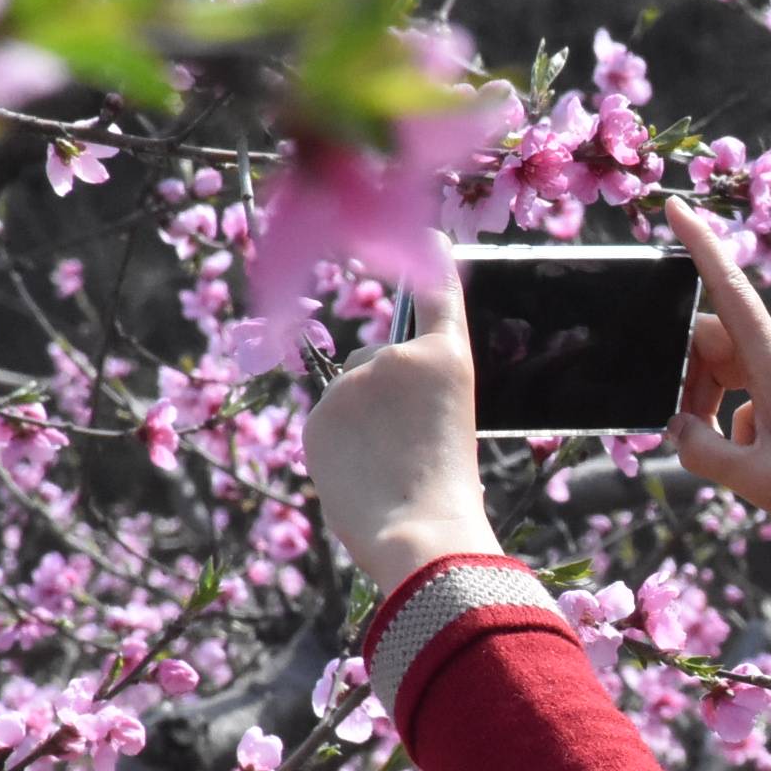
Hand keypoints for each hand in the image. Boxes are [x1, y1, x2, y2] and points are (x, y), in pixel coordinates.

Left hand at [302, 234, 500, 596]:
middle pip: (379, 356)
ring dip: (361, 420)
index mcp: (447, 359)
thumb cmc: (450, 493)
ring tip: (386, 467)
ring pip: (350, 391)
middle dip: (385, 387)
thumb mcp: (452, 426)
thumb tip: (372, 394)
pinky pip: (327, 420)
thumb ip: (418, 393)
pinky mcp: (318, 414)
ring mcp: (352, 383)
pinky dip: (339, 444)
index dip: (432, 260)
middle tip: (408, 442)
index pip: (437, 293)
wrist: (421, 534)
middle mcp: (396, 356)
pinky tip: (361, 474)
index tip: (429, 236)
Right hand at [661, 196, 770, 594]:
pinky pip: (754, 387)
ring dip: (712, 402)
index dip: (698, 244)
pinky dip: (740, 417)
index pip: (727, 286)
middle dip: (687, 379)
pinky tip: (760, 457)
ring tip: (729, 453)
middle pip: (712, 341)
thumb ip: (700, 450)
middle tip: (690, 433)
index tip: (674, 205)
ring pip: (730, 366)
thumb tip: (679, 428)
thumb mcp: (754, 478)